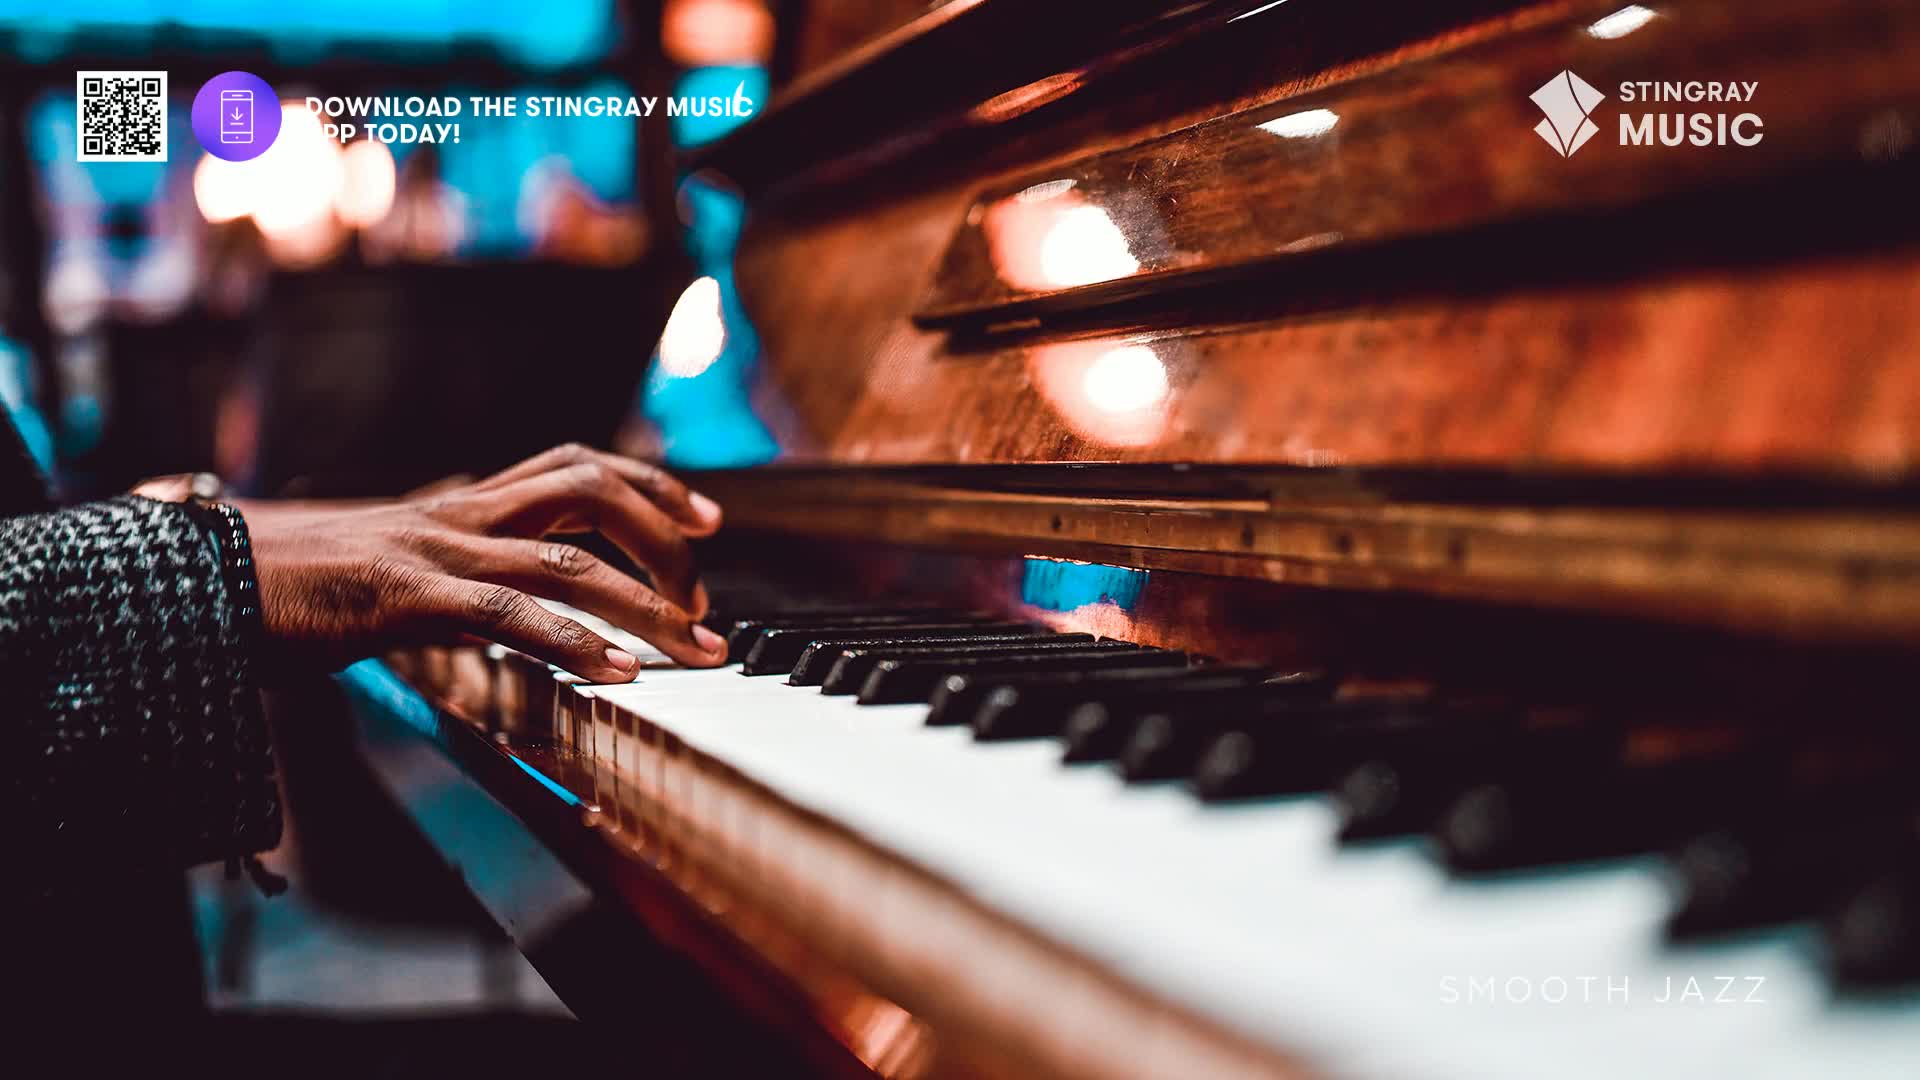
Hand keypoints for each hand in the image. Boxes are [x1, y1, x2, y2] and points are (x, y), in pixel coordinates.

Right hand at [234, 444, 729, 680]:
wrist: (196, 578)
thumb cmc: (290, 584)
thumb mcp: (391, 570)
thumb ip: (453, 576)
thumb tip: (508, 603)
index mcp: (458, 505)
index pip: (575, 465)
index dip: (648, 483)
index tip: (704, 519)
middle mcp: (456, 515)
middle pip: (589, 488)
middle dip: (665, 533)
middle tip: (708, 591)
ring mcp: (433, 551)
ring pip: (567, 557)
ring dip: (645, 603)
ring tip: (697, 645)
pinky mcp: (403, 597)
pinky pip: (507, 612)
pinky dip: (573, 641)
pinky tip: (618, 670)